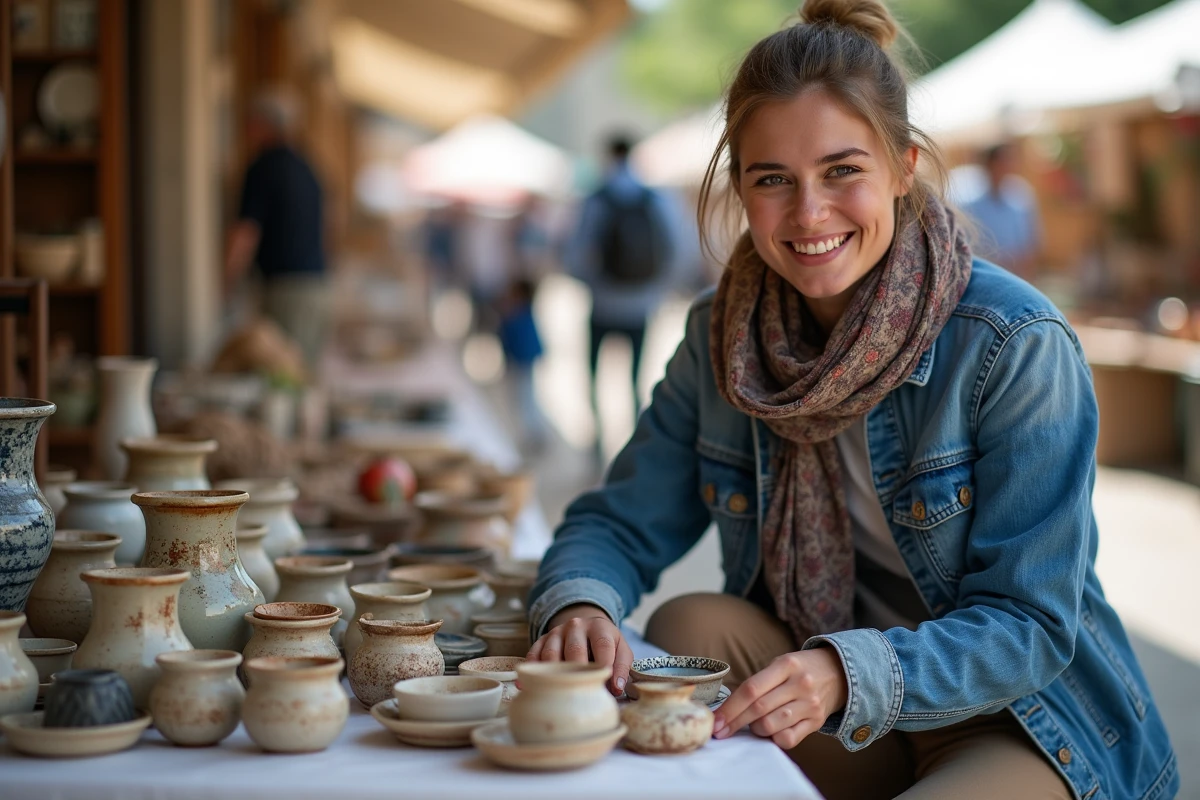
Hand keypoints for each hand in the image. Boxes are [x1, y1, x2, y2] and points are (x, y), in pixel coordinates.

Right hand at [526, 604, 633, 695]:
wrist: (586, 626)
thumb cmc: (605, 644)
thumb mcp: (621, 649)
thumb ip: (622, 667)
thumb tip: (616, 688)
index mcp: (599, 627)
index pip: (602, 644)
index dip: (605, 665)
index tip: (607, 686)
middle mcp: (576, 626)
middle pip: (575, 649)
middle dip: (578, 672)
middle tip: (581, 693)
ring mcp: (557, 632)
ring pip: (551, 653)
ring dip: (554, 674)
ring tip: (558, 693)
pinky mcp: (542, 640)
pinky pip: (533, 654)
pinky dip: (531, 670)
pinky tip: (527, 684)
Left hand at [712, 648, 847, 749]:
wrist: (838, 672)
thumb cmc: (799, 669)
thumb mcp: (780, 664)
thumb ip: (759, 683)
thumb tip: (728, 709)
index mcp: (786, 665)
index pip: (751, 689)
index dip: (730, 707)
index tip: (716, 720)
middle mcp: (800, 684)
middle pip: (758, 709)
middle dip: (735, 722)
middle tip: (720, 731)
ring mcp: (810, 704)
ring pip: (771, 726)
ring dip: (755, 729)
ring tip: (752, 725)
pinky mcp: (817, 722)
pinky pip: (789, 739)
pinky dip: (774, 739)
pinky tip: (771, 732)